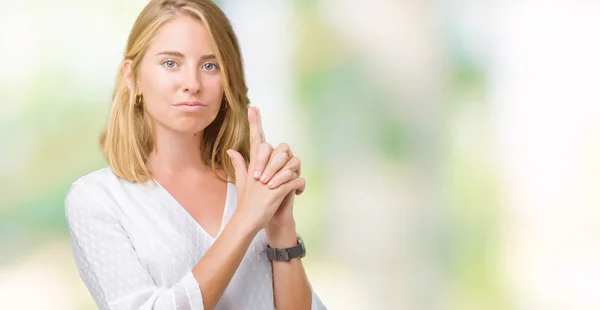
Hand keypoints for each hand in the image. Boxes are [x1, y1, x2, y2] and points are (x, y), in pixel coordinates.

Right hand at [226, 107, 304, 231]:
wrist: (246, 222)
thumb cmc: (246, 203)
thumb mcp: (240, 181)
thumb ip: (238, 164)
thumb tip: (231, 150)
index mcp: (254, 165)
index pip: (254, 139)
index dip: (254, 123)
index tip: (253, 108)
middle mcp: (261, 169)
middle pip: (279, 149)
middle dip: (285, 159)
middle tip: (283, 175)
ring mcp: (269, 179)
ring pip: (291, 164)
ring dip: (294, 174)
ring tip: (291, 186)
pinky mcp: (278, 190)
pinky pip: (296, 179)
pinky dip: (300, 186)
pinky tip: (297, 193)